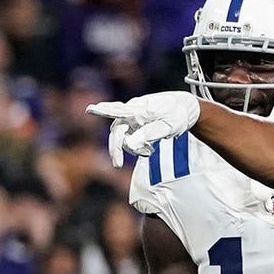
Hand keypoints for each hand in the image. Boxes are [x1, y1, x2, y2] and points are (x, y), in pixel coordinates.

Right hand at [86, 92, 201, 166]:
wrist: (183, 107)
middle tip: (117, 165)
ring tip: (150, 152)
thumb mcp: (169, 126)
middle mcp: (132, 112)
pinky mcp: (135, 125)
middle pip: (117, 131)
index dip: (104, 110)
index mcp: (140, 108)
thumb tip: (129, 144)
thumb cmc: (177, 114)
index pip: (119, 110)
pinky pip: (130, 139)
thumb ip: (150, 134)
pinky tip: (149, 150)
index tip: (90, 109)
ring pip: (123, 137)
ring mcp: (132, 119)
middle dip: (116, 149)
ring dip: (132, 148)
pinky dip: (137, 147)